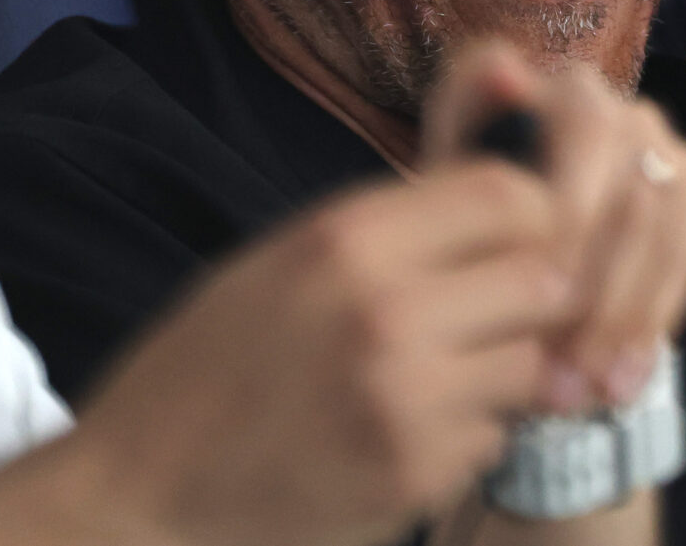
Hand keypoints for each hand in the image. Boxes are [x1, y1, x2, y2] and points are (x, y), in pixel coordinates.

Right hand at [0, 162, 577, 545]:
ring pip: (526, 364)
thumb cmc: (211, 364)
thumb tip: (509, 197)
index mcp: (346, 239)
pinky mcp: (415, 477)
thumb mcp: (286, 259)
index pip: (508, 195)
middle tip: (484, 314)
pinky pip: (492, 437)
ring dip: (498, 371)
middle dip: (525, 296)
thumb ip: (392, 227)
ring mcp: (406, 402)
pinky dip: (464, 437)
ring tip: (434, 377)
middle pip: (541, 277)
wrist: (143, 490)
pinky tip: (403, 434)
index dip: (526, 215)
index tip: (511, 239)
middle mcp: (385, 312)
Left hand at [425, 43, 685, 410]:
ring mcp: (664, 148)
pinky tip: (622, 381)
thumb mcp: (442, 177)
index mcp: (561, 89)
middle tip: (565, 361)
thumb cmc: (463, 220)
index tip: (538, 288)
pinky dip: (655, 322)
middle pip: (633, 187)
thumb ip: (462, 121)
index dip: (570, 210)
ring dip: (630, 315)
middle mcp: (621, 107)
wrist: (497, 256)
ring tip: (591, 387)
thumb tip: (505, 71)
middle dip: (601, 284)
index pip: (585, 132)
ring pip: (668, 229)